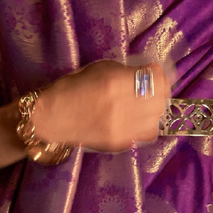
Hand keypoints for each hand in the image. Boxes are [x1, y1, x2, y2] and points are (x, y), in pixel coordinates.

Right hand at [32, 60, 169, 153]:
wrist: (52, 117)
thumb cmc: (73, 87)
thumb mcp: (100, 69)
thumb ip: (125, 72)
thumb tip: (146, 74)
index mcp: (116, 83)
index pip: (155, 78)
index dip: (158, 73)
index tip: (153, 71)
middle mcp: (123, 107)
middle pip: (160, 100)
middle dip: (160, 91)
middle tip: (153, 87)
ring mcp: (123, 128)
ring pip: (156, 120)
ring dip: (155, 110)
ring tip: (146, 104)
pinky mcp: (120, 143)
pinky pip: (145, 134)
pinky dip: (145, 125)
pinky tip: (135, 118)